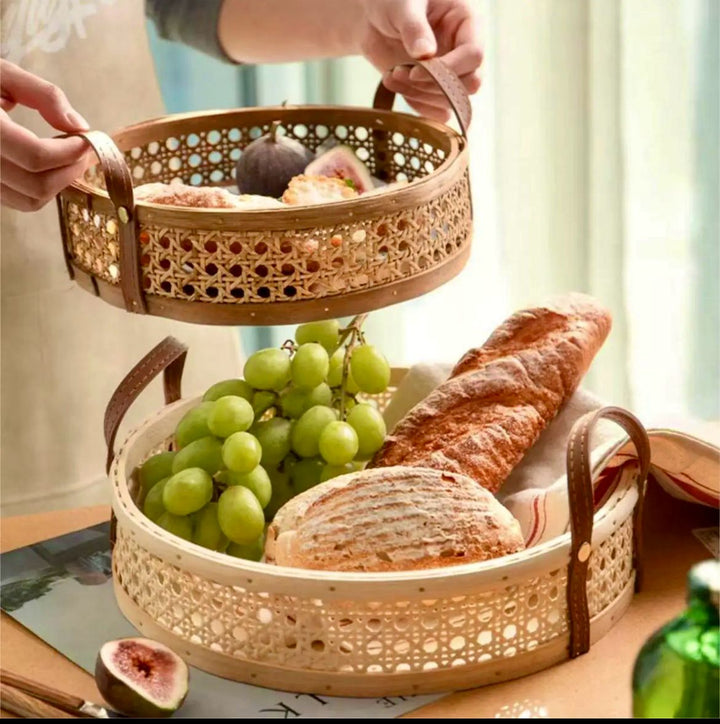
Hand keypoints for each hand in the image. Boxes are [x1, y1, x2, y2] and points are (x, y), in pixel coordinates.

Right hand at [1, 60, 89, 211]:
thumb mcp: (2, 73)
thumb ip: (44, 95)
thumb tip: (79, 126)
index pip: (36, 156)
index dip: (70, 151)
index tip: (87, 138)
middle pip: (38, 185)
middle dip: (70, 169)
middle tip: (84, 150)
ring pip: (31, 201)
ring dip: (60, 182)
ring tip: (68, 155)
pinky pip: (21, 200)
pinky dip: (44, 188)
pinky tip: (50, 164)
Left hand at [360, 0, 481, 121]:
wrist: (370, 16)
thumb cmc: (391, 0)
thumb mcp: (402, 5)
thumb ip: (414, 27)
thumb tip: (426, 53)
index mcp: (465, 22)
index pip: (473, 56)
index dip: (447, 69)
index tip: (415, 70)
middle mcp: (462, 50)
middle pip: (469, 84)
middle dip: (433, 86)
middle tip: (403, 74)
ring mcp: (449, 72)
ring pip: (449, 100)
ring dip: (418, 94)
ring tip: (392, 74)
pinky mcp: (433, 88)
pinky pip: (436, 111)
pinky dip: (415, 104)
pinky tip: (392, 82)